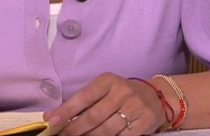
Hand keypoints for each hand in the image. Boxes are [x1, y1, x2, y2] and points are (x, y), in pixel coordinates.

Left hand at [44, 73, 162, 135]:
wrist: (157, 97)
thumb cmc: (122, 94)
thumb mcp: (105, 89)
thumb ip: (85, 101)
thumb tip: (56, 116)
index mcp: (108, 81)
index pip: (83, 97)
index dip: (66, 110)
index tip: (52, 120)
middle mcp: (122, 92)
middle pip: (94, 116)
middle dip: (75, 129)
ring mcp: (135, 107)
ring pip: (107, 129)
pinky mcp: (145, 122)